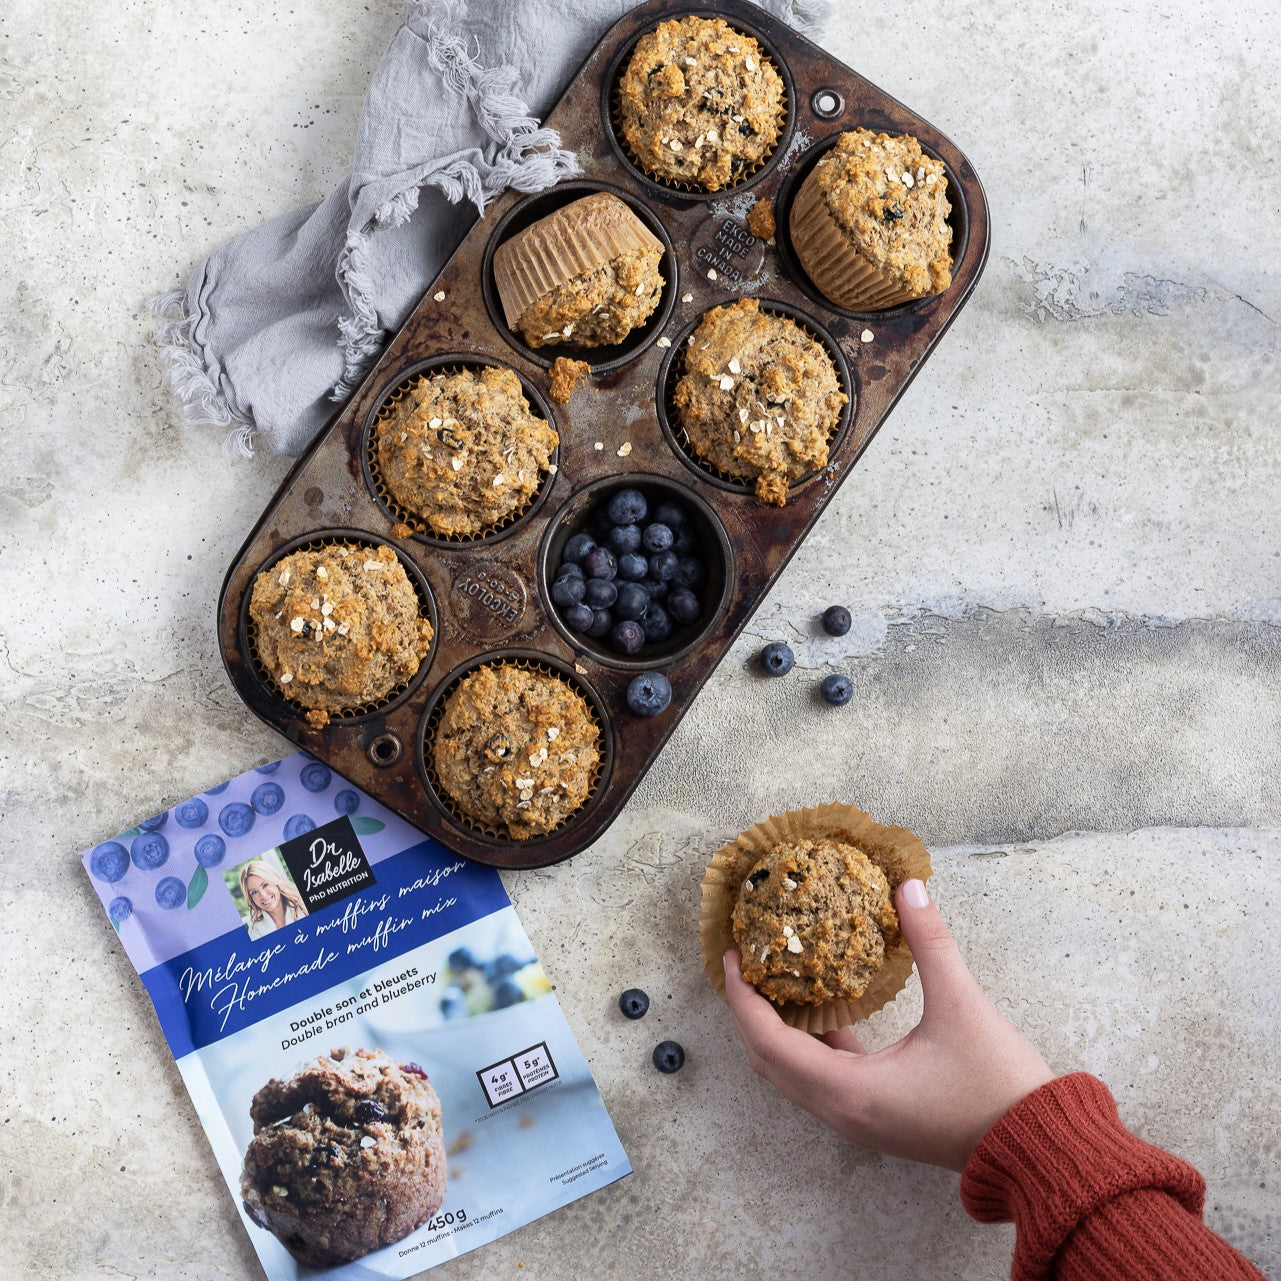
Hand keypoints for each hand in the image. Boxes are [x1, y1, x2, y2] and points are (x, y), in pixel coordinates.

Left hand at [722, 878, 1054, 1171]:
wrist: (1037, 1148)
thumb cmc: (999, 1087)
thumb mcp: (962, 1005)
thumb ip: (931, 943)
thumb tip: (908, 889)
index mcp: (852, 1092)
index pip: (771, 1045)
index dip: (744, 1001)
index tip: (733, 960)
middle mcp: (845, 1113)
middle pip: (771, 1063)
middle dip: (750, 1013)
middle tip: (745, 966)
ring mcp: (860, 1121)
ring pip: (795, 1075)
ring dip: (777, 1030)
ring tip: (773, 979)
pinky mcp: (878, 1118)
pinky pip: (824, 1080)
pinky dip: (811, 1044)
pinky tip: (824, 1008)